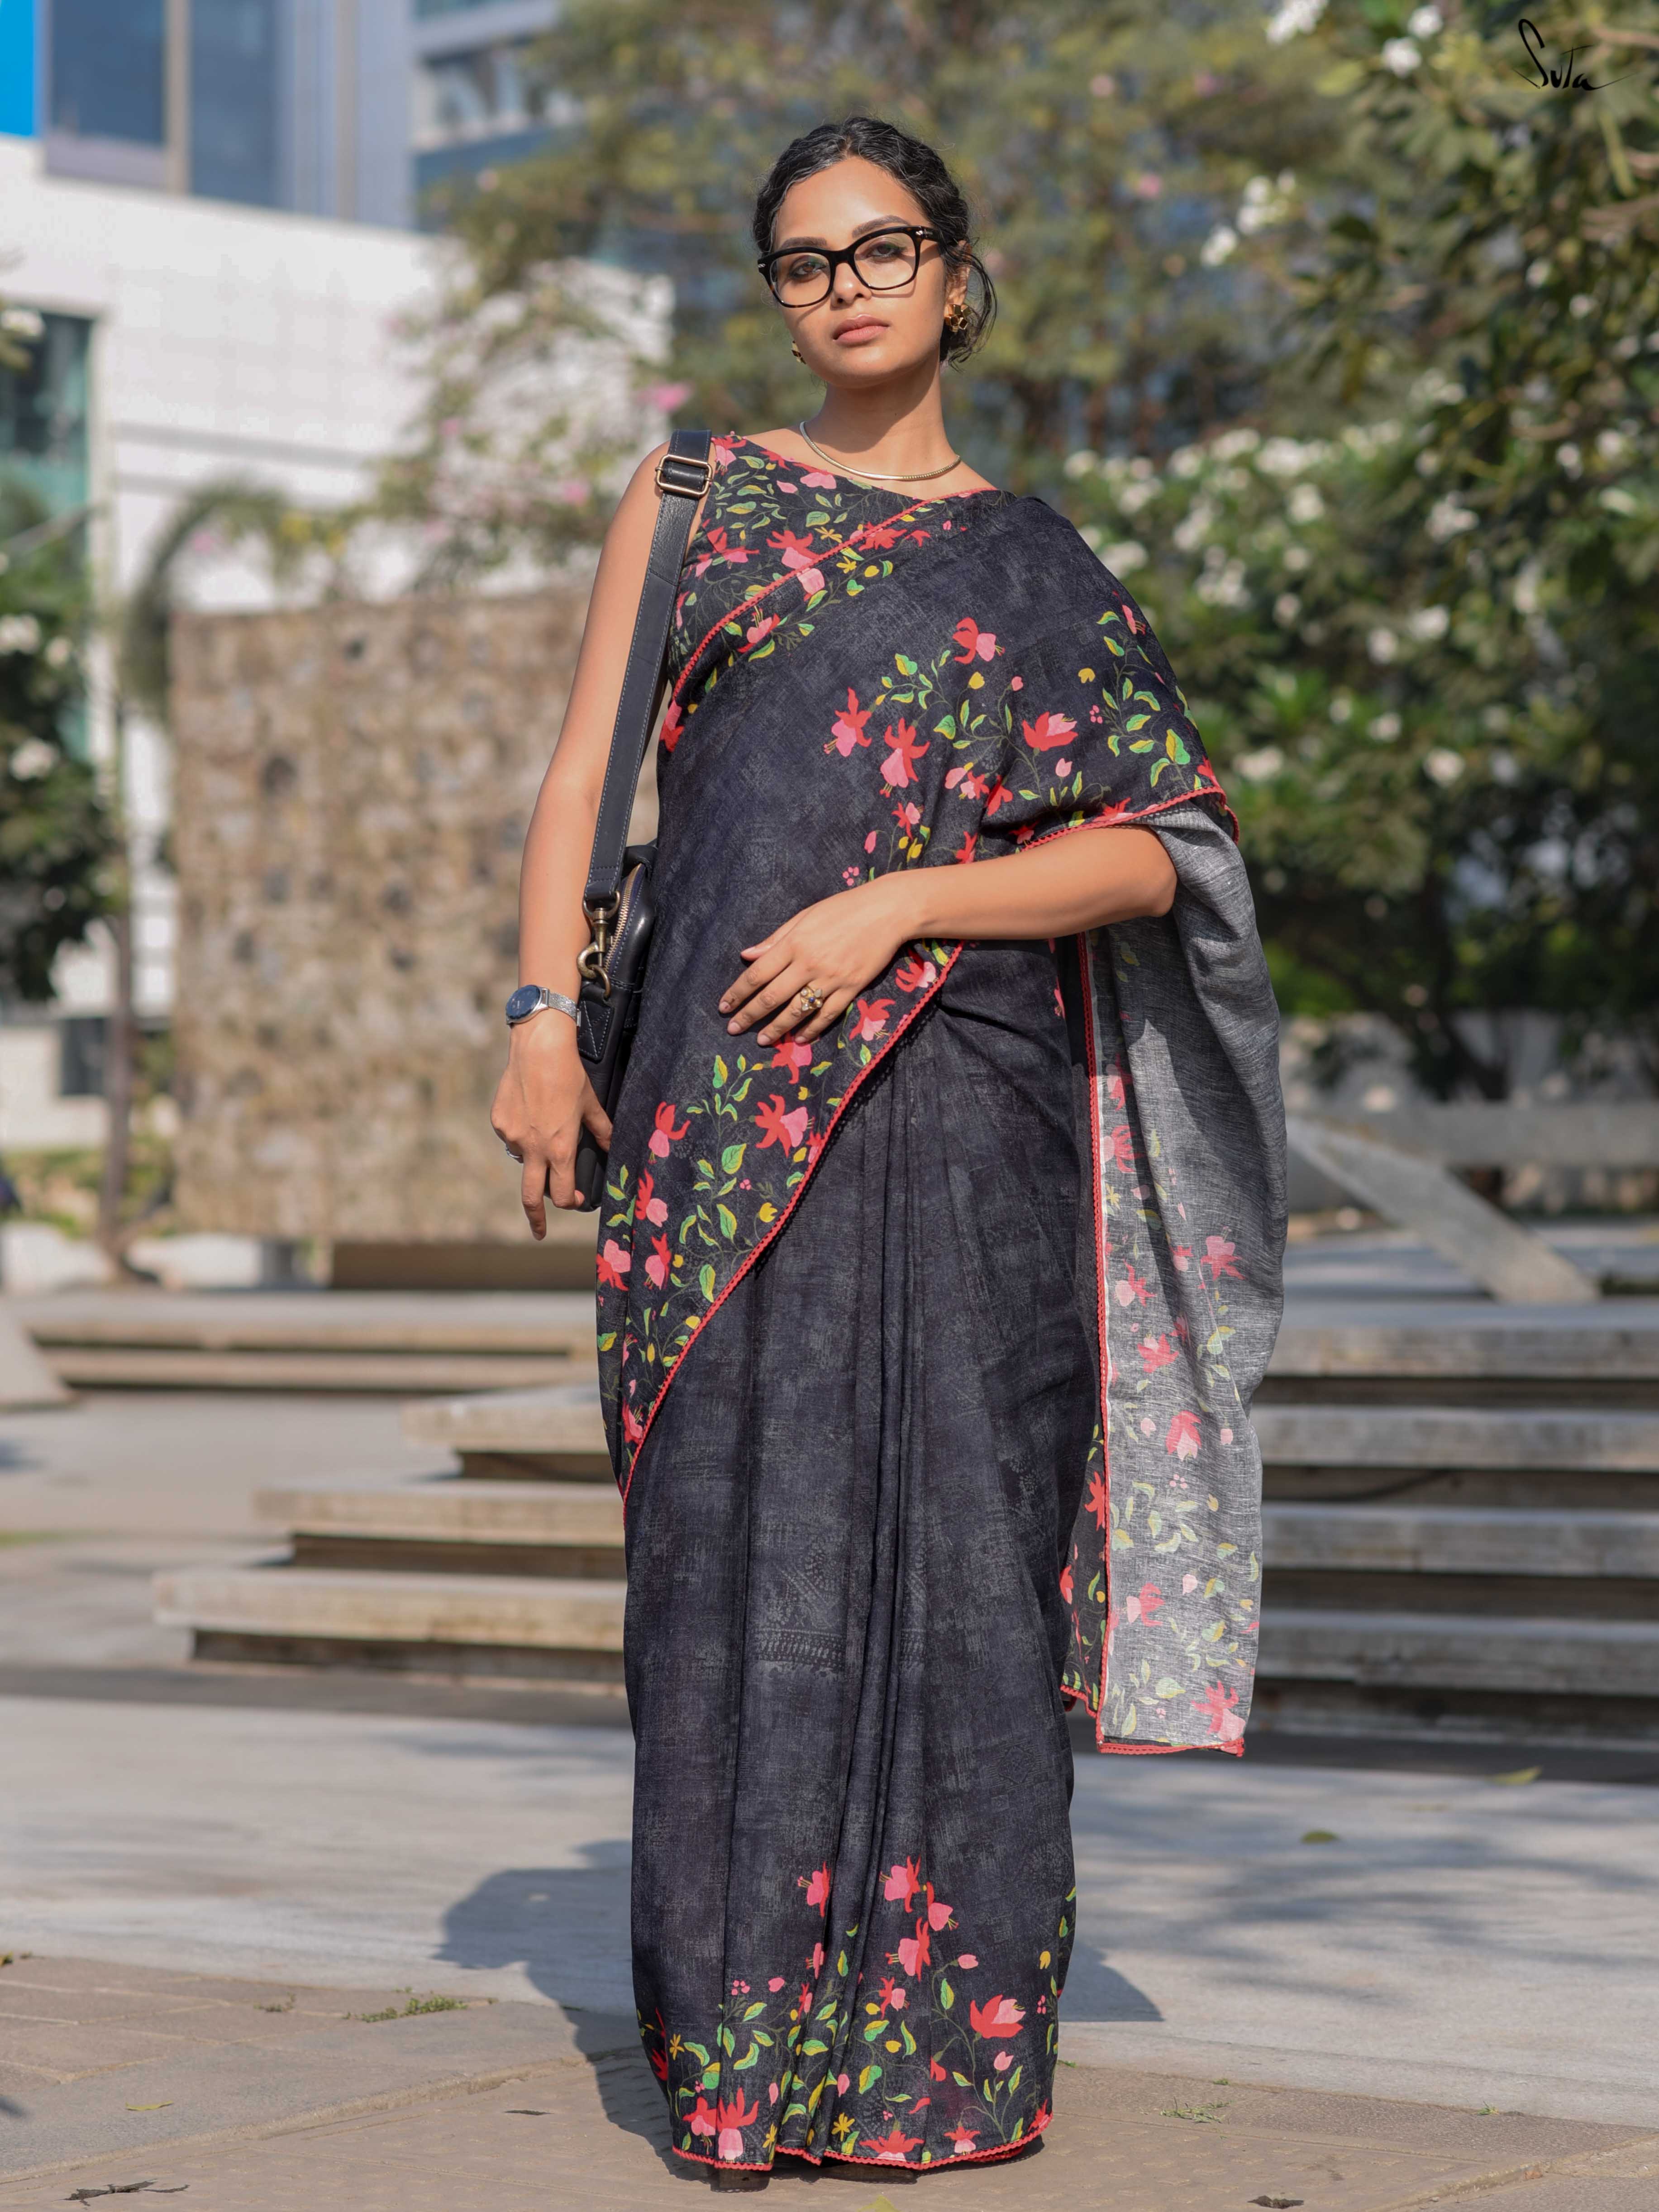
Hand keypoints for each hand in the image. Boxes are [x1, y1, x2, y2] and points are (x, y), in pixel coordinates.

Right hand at [490, 1014, 612, 1235]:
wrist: (539, 1049)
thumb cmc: (570, 1076)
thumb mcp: (591, 1106)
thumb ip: (602, 1132)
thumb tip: (612, 1146)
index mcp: (559, 1150)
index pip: (563, 1194)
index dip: (572, 1201)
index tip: (577, 1201)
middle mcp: (533, 1149)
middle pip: (531, 1198)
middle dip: (536, 1219)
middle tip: (540, 1232)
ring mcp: (512, 1136)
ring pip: (523, 1159)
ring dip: (533, 1155)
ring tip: (545, 1127)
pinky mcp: (499, 1121)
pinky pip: (511, 1136)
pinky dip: (521, 1132)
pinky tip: (531, 1111)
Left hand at [719, 876, 920, 1046]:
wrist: (888, 911)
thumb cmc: (843, 909)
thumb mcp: (805, 916)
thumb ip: (775, 939)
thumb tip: (746, 955)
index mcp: (794, 943)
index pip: (757, 974)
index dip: (737, 993)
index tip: (724, 1007)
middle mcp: (809, 963)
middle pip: (772, 997)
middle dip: (749, 1016)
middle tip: (733, 1029)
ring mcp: (831, 978)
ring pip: (797, 1011)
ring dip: (776, 1028)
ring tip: (762, 1040)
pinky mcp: (852, 988)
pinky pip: (828, 1015)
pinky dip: (812, 1029)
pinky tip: (799, 1039)